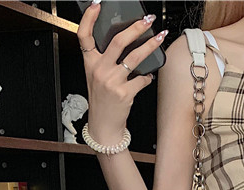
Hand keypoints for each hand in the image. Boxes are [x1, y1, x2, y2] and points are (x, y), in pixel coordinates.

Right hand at [78, 3, 166, 142]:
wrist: (103, 124)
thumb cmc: (102, 99)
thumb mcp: (96, 76)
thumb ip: (105, 59)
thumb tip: (128, 41)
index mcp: (90, 62)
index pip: (83, 35)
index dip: (88, 18)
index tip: (97, 4)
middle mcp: (99, 70)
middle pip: (118, 41)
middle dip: (135, 27)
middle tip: (147, 19)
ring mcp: (111, 81)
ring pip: (135, 57)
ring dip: (150, 45)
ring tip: (160, 37)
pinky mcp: (124, 93)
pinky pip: (142, 79)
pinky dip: (148, 76)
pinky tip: (149, 75)